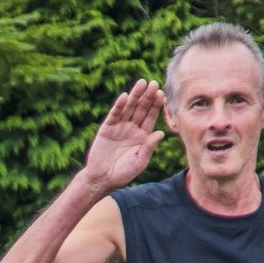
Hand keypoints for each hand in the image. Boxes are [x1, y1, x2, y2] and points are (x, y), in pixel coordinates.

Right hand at [84, 79, 165, 194]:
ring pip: (129, 108)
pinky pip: (114, 115)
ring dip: (135, 96)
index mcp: (143, 135)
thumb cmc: (123, 173)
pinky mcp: (106, 129)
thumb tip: (160, 133)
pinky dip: (118, 106)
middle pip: (141, 109)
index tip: (162, 94)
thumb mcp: (139, 162)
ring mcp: (119, 127)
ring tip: (141, 83)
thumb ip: (149, 147)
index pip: (151, 117)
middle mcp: (132, 128)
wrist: (102, 179)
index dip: (156, 105)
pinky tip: (124, 97)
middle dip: (147, 96)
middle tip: (154, 83)